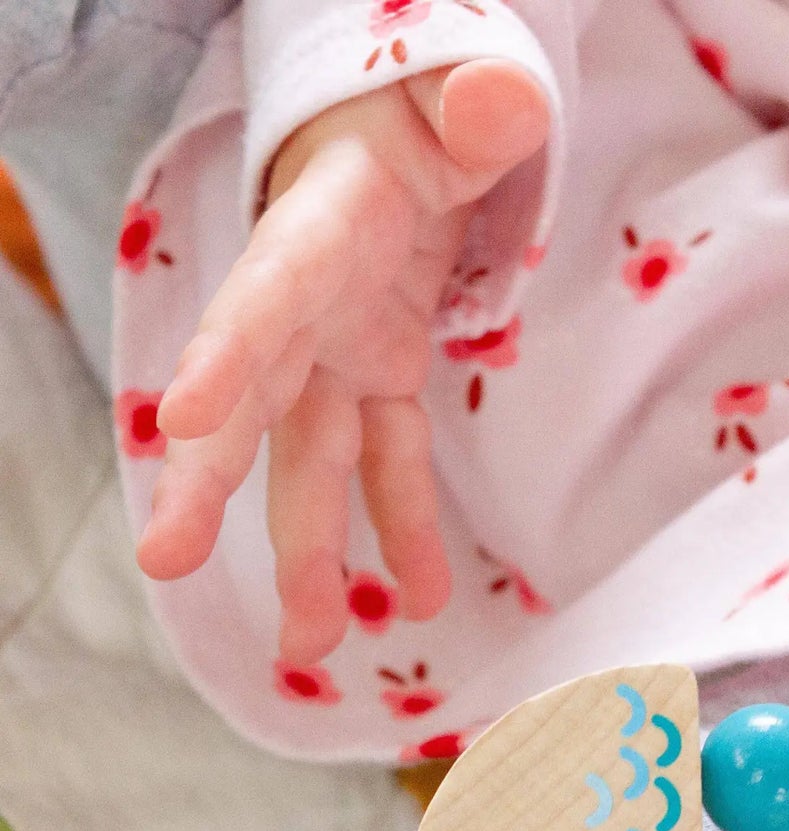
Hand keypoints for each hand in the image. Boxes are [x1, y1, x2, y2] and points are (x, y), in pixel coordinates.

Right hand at [139, 62, 549, 663]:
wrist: (401, 146)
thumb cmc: (415, 120)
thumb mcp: (448, 104)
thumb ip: (472, 110)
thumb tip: (499, 106)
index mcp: (315, 237)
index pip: (262, 296)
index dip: (225, 353)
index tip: (182, 416)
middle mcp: (306, 312)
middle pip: (250, 400)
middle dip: (208, 479)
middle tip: (166, 559)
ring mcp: (334, 355)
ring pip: (308, 462)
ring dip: (308, 552)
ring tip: (308, 646)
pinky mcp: (375, 381)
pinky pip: (386, 465)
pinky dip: (401, 530)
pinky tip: (416, 598)